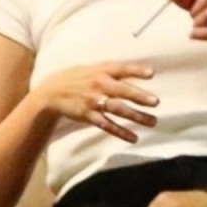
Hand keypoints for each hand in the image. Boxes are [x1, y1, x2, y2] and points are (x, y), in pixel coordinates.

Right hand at [34, 62, 158, 142]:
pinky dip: (121, 132)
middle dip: (139, 96)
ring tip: (153, 122)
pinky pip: (107, 125)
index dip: (136, 70)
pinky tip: (134, 138)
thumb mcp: (91, 69)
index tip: (151, 74)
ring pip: (118, 109)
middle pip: (122, 90)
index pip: (121, 69)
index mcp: (100, 71)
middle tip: (156, 102)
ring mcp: (93, 101)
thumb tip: (135, 72)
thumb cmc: (76, 79)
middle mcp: (98, 85)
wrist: (50, 93)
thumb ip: (111, 72)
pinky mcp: (88, 116)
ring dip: (136, 116)